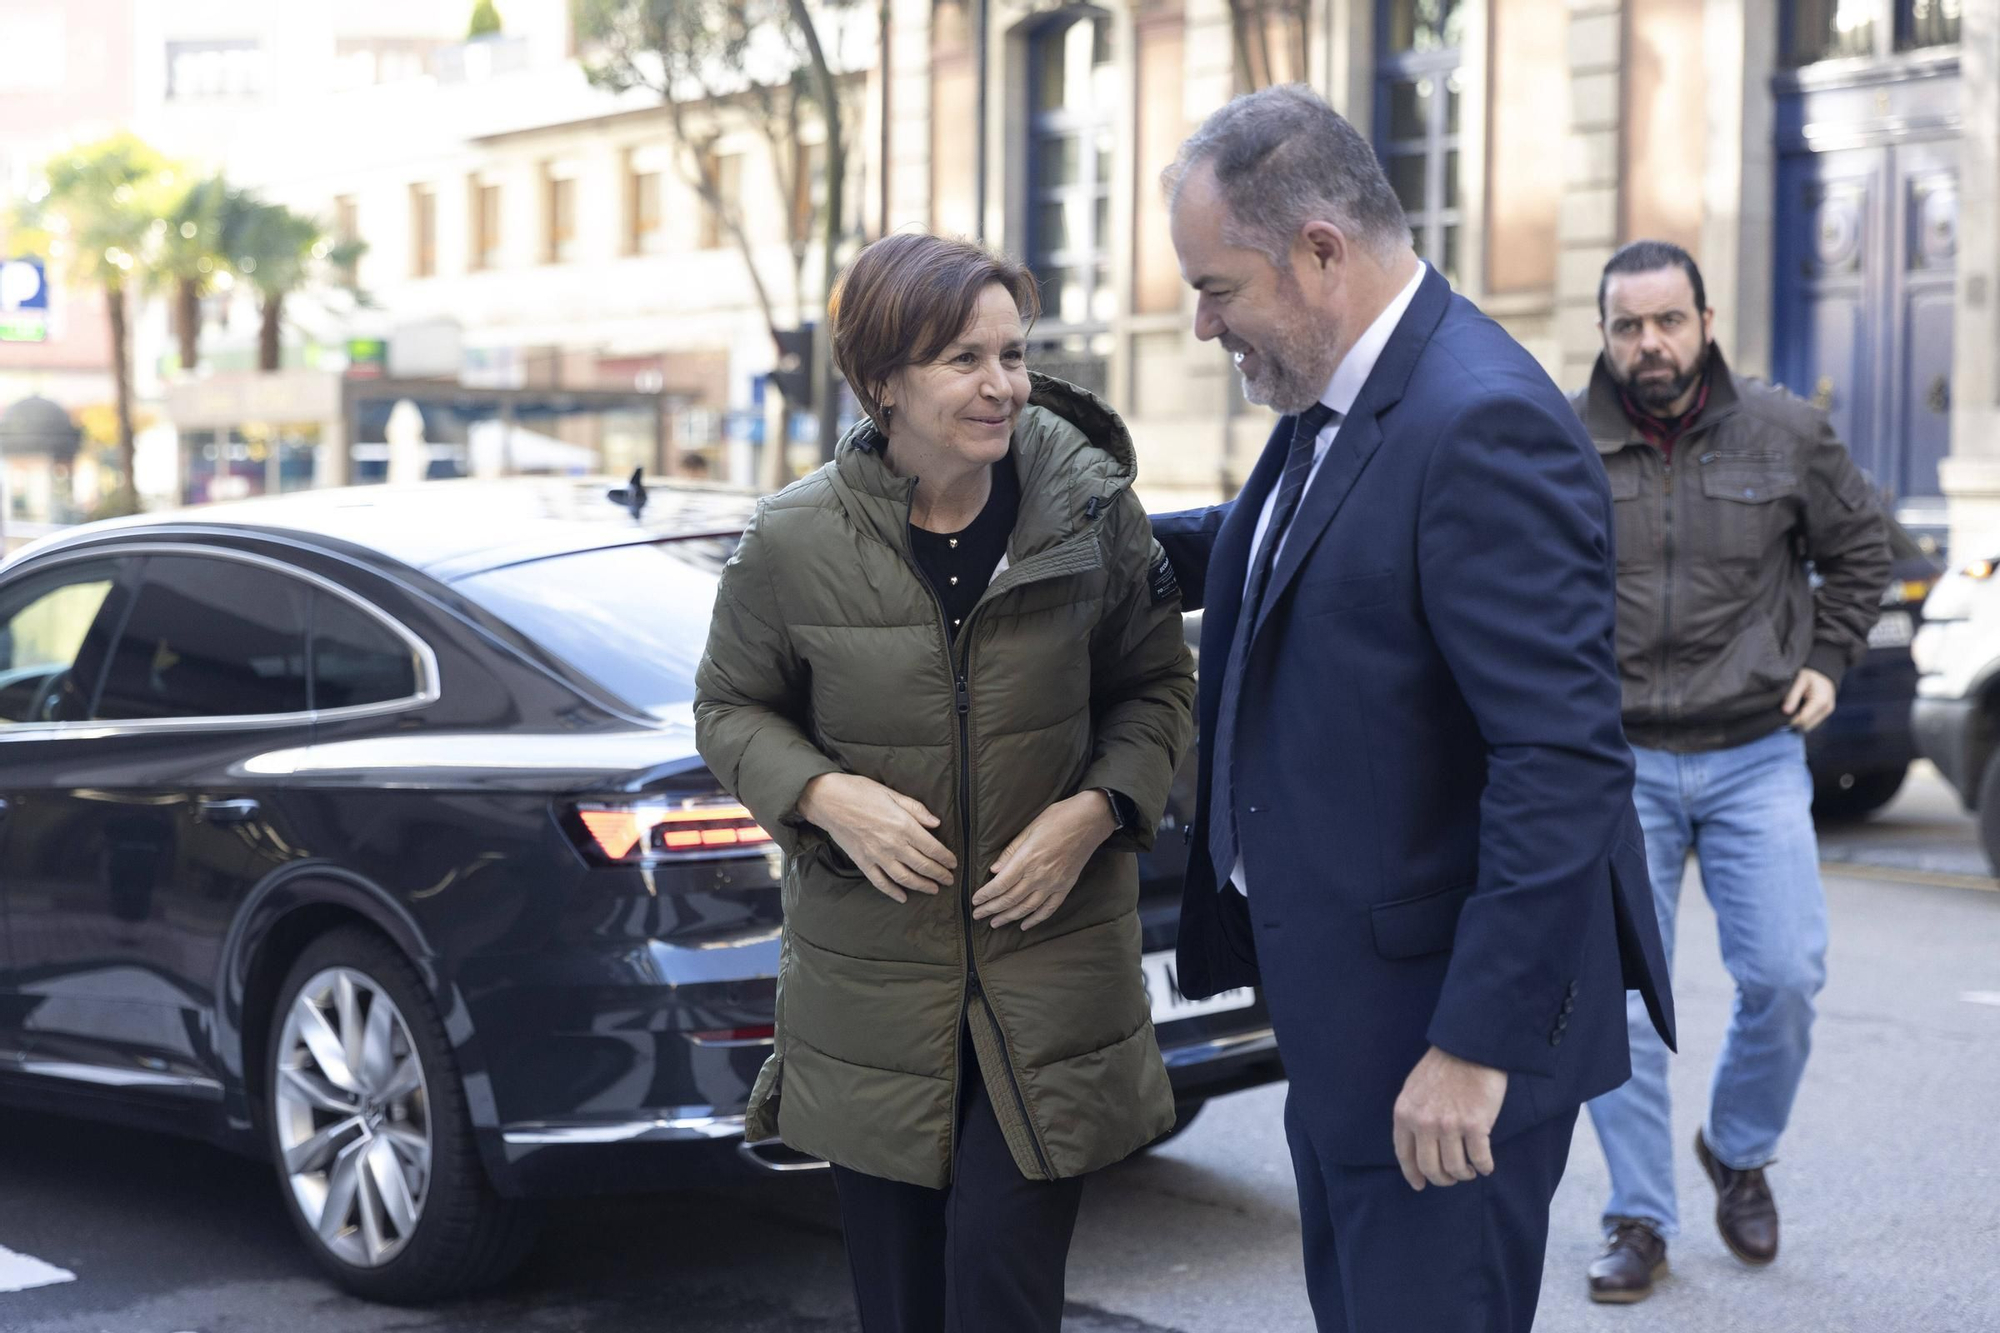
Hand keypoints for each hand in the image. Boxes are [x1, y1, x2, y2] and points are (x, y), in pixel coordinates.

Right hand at [797, 773, 956, 903]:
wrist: (828, 800)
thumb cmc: (860, 792)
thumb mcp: (892, 793)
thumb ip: (916, 809)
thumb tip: (936, 822)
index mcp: (903, 825)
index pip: (932, 847)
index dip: (945, 858)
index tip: (953, 863)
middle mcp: (893, 844)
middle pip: (922, 865)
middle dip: (939, 875)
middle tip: (949, 880)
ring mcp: (877, 856)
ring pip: (905, 877)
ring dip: (922, 886)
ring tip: (933, 890)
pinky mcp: (863, 862)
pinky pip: (880, 882)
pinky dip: (892, 892)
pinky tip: (903, 897)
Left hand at [971, 792, 1117, 929]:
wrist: (1089, 820)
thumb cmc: (1058, 818)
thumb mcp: (1029, 829)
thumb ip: (1011, 852)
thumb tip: (994, 870)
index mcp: (1027, 859)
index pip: (1000, 884)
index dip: (986, 895)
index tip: (975, 901)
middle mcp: (1039, 875)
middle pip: (1010, 899)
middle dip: (991, 909)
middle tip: (977, 916)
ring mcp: (1054, 883)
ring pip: (1027, 907)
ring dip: (1009, 917)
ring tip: (995, 923)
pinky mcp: (1066, 886)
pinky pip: (1049, 909)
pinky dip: (1036, 919)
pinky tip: (1024, 925)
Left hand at [1392, 1046, 1508, 1190]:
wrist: (1469, 1048)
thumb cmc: (1443, 1066)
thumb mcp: (1413, 1089)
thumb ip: (1412, 1115)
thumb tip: (1415, 1143)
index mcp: (1405, 1114)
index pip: (1405, 1155)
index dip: (1413, 1174)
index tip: (1419, 1185)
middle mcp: (1424, 1124)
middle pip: (1430, 1168)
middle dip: (1442, 1179)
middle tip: (1451, 1177)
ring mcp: (1449, 1126)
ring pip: (1455, 1168)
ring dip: (1464, 1174)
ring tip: (1469, 1170)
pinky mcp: (1475, 1126)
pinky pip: (1479, 1159)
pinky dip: (1484, 1167)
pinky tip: (1485, 1165)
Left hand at [1782, 667, 1836, 731]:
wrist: (1824, 672)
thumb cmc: (1810, 675)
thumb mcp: (1799, 680)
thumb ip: (1792, 696)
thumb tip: (1785, 711)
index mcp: (1820, 701)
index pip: (1803, 720)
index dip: (1790, 719)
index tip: (1782, 713)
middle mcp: (1826, 709)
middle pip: (1806, 726)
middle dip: (1794, 722)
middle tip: (1785, 711)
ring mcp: (1827, 712)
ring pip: (1809, 726)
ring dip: (1799, 722)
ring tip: (1792, 710)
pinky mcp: (1825, 713)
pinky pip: (1812, 722)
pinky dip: (1804, 719)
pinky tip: (1798, 710)